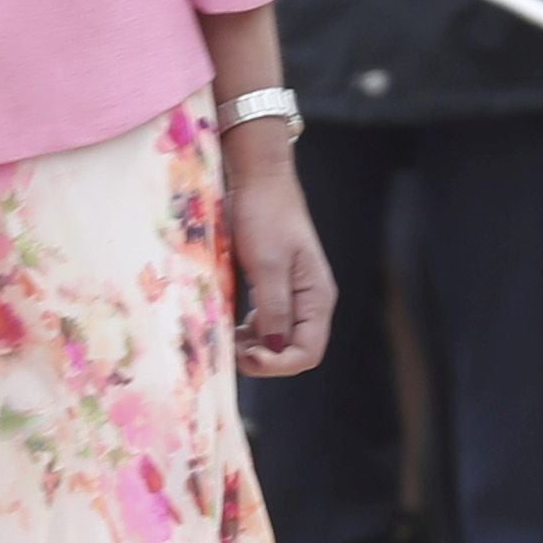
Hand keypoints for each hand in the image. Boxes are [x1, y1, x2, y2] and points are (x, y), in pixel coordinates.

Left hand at [224, 139, 331, 374]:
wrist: (258, 178)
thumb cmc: (265, 215)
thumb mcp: (267, 264)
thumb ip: (273, 308)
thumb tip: (274, 347)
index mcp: (317, 298)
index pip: (307, 353)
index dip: (277, 364)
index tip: (246, 356)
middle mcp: (310, 301)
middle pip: (293, 350)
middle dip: (263, 358)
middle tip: (228, 348)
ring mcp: (293, 295)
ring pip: (277, 339)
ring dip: (252, 346)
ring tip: (225, 336)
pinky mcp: (275, 286)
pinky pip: (265, 322)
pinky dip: (248, 330)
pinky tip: (228, 322)